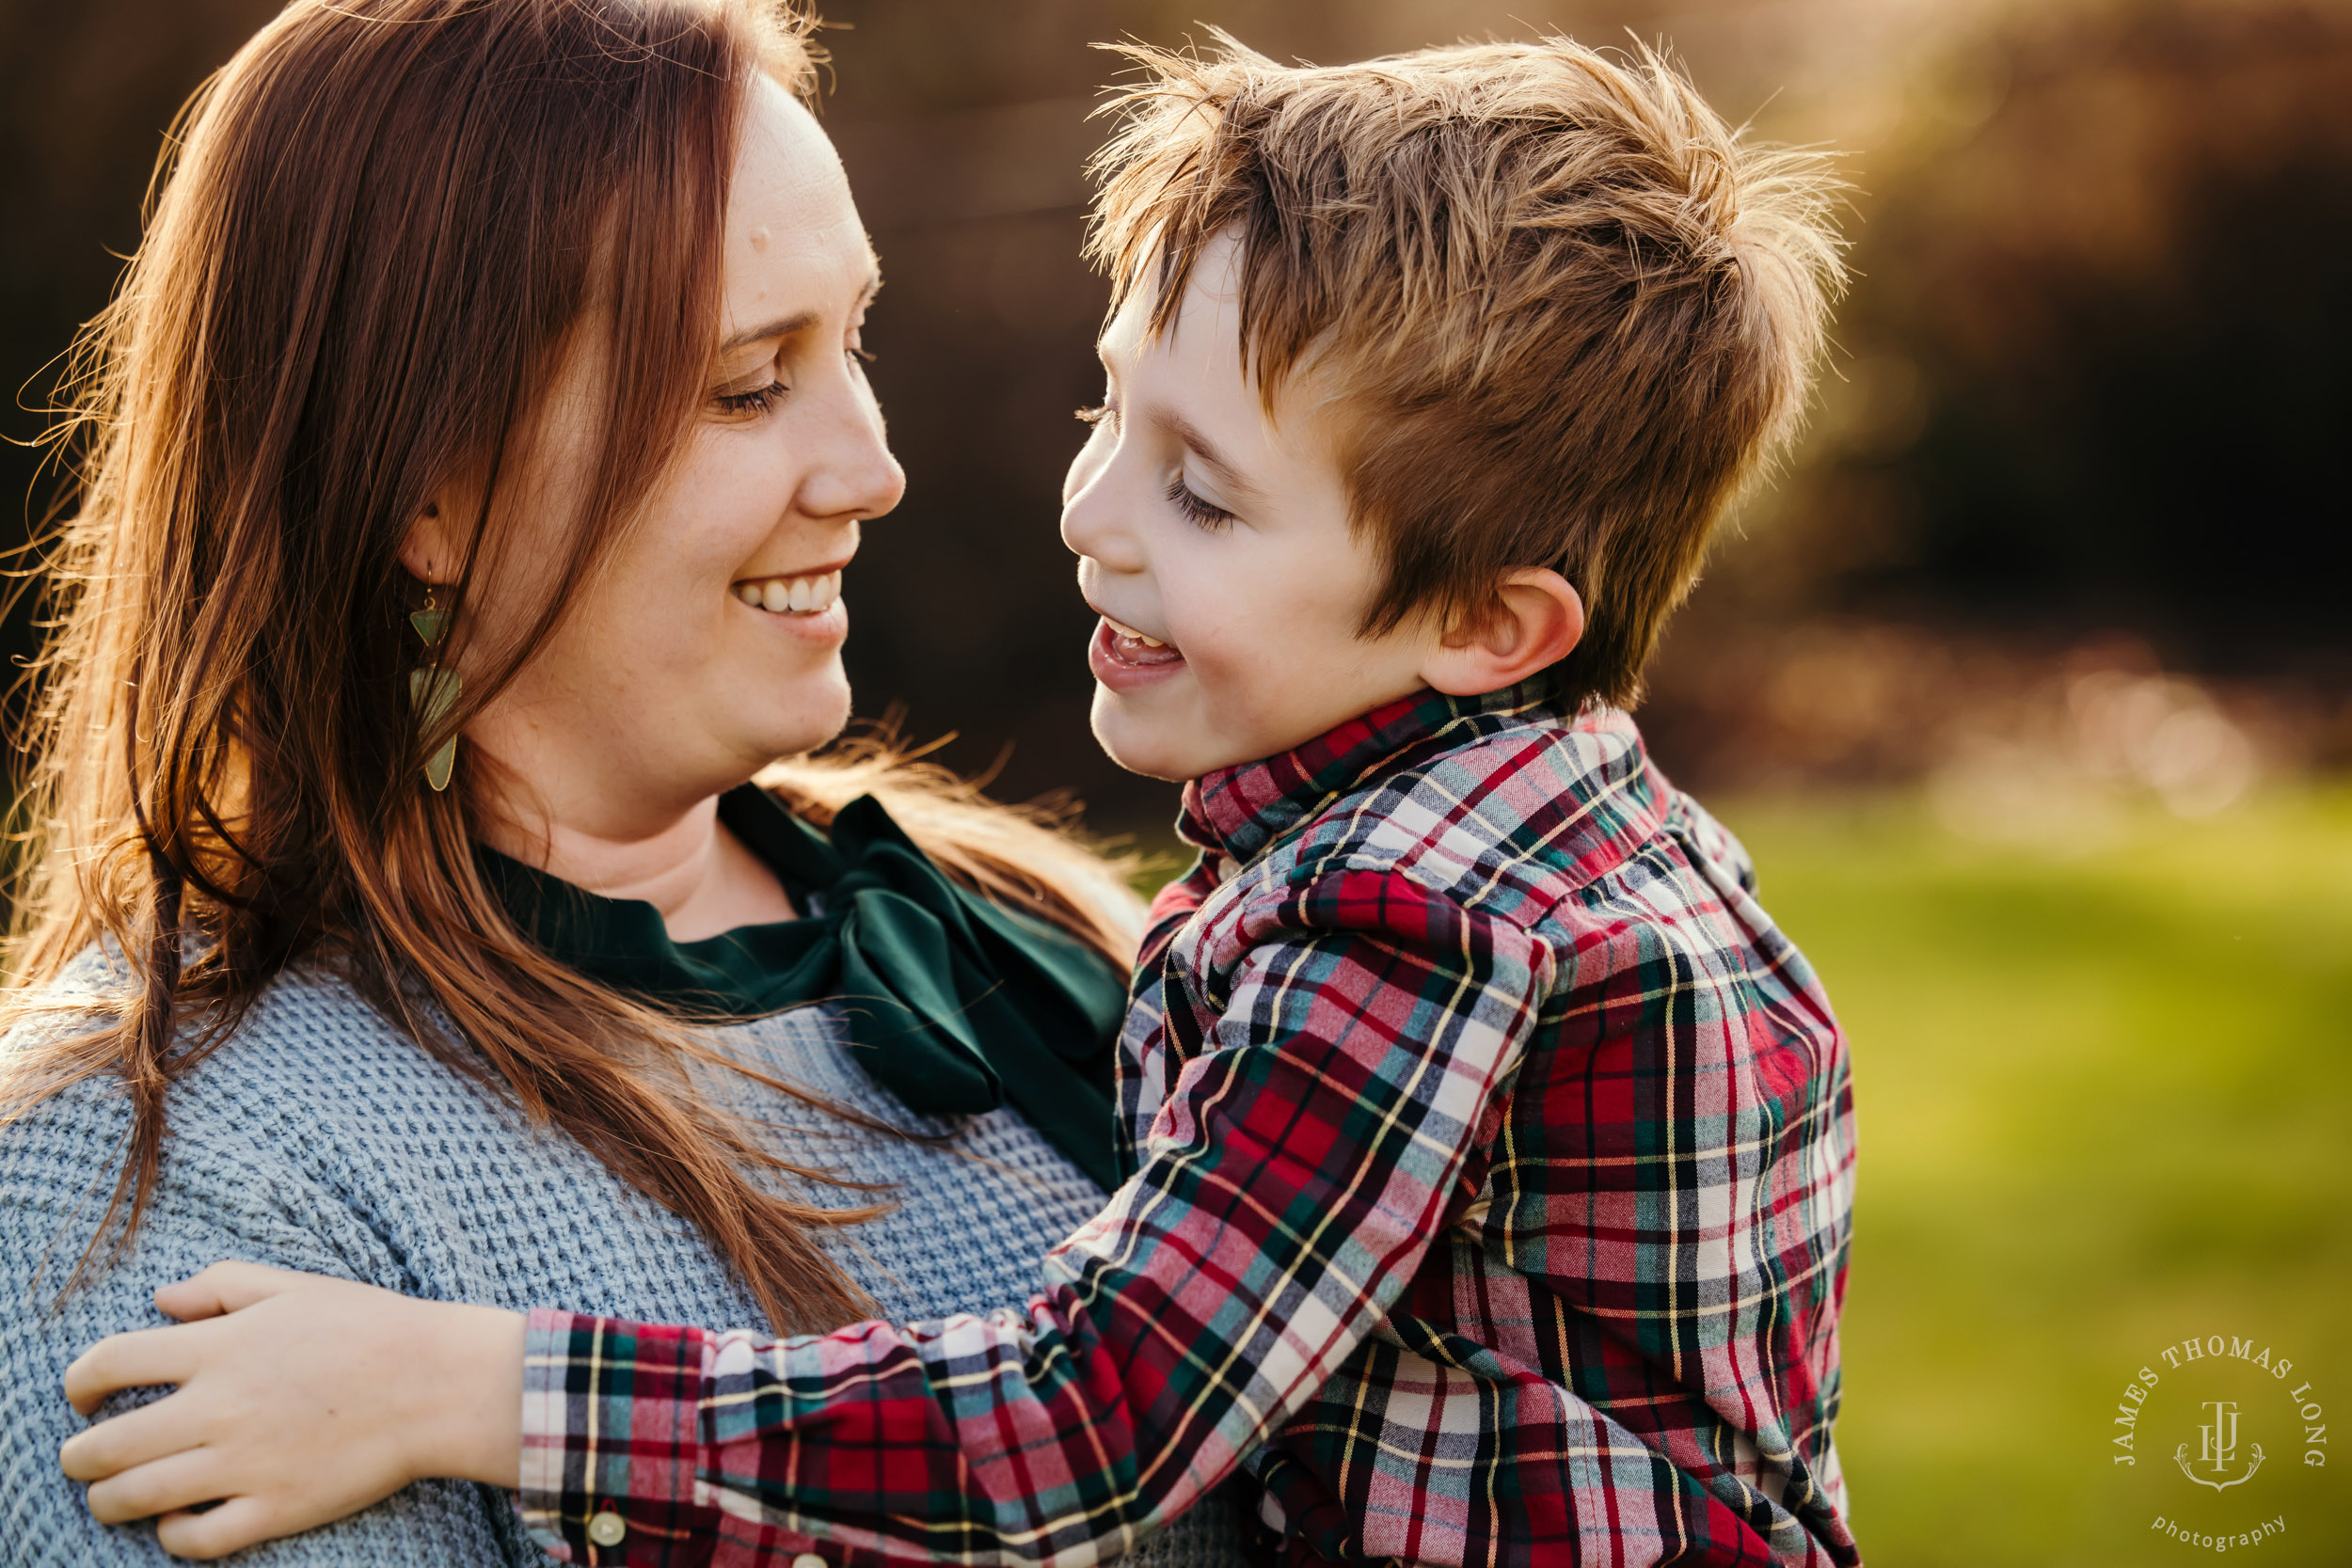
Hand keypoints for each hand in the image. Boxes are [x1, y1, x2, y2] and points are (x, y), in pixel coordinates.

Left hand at [59, 1261, 525, 1559]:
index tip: (83, 1397)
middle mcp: (221, 1406)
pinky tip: (178, 1520)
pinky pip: (194, 1540)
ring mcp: (245, 1462)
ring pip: (133, 1498)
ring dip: (107, 1501)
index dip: (78, 1383)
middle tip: (84, 1457)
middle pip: (104, 1445)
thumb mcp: (296, 1285)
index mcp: (221, 1346)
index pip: (108, 1363)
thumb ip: (222, 1283)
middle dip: (78, 1456)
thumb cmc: (372, 1327)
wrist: (439, 1383)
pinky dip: (170, 1535)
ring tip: (113, 1496)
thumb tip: (159, 1300)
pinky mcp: (275, 1507)